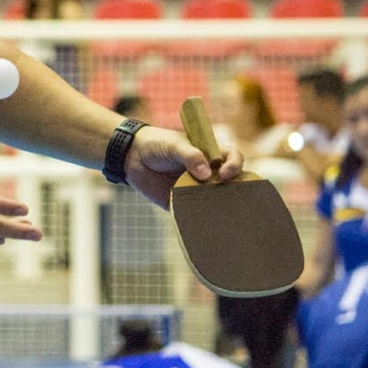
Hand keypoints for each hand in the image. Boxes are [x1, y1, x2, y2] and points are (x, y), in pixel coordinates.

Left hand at [123, 126, 244, 209]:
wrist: (132, 157)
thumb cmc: (157, 145)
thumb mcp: (174, 145)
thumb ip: (190, 156)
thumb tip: (206, 175)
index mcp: (210, 155)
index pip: (232, 159)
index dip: (234, 165)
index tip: (225, 173)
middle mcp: (209, 174)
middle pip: (231, 184)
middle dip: (235, 191)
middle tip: (227, 196)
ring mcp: (197, 189)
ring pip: (216, 201)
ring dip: (219, 208)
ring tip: (218, 212)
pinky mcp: (183, 203)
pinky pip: (195, 213)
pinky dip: (200, 218)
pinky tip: (201, 222)